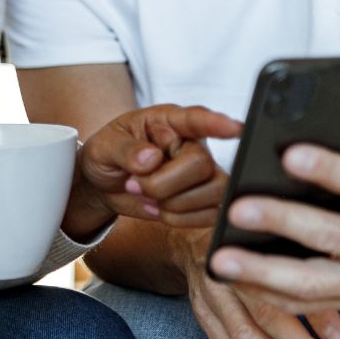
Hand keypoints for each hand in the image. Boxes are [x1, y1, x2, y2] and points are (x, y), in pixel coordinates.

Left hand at [65, 104, 242, 235]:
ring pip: (214, 191)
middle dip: (163, 184)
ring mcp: (202, 172)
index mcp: (168, 121)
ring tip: (149, 199)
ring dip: (175, 204)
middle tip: (135, 184)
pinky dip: (183, 219)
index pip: (196, 118)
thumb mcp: (104, 146)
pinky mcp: (205, 198)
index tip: (236, 128)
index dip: (217, 124)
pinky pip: (212, 213)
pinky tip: (162, 211)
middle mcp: (191, 143)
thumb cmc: (107, 155)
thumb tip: (151, 158)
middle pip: (201, 164)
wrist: (104, 184)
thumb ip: (125, 150)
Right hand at [173, 227, 339, 338]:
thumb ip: (321, 276)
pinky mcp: (200, 311)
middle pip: (263, 316)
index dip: (315, 318)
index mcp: (251, 246)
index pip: (286, 286)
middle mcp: (226, 268)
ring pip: (241, 337)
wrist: (202, 234)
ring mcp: (208, 291)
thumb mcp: (288, 246)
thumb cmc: (256, 239)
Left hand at [207, 135, 339, 313]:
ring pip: (312, 284)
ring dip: (261, 274)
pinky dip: (267, 296)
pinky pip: (306, 304)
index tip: (288, 155)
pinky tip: (234, 280)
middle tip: (238, 209)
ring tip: (219, 260)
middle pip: (331, 238)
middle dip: (280, 222)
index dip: (327, 170)